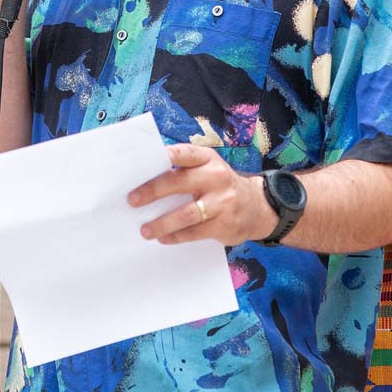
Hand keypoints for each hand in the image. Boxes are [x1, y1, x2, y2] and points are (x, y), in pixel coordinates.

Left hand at [128, 143, 276, 245]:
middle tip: (133, 200)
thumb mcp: (209, 168)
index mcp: (208, 159)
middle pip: (179, 182)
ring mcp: (222, 202)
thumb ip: (184, 169)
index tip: (144, 161)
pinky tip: (163, 238)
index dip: (165, 156)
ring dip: (162, 223)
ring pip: (186, 213)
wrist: (258, 206)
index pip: (185, 153)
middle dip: (153, 191)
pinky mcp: (224, 224)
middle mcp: (216, 177)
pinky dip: (176, 236)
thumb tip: (146, 178)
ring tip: (145, 230)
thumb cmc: (220, 185)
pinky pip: (194, 232)